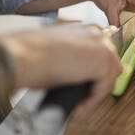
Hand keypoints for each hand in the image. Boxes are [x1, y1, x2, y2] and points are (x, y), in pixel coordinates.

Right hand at [0, 24, 121, 109]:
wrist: (23, 55)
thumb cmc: (30, 53)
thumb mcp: (56, 50)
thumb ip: (73, 58)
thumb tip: (74, 74)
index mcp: (86, 29)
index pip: (102, 51)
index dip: (96, 69)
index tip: (88, 84)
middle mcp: (97, 35)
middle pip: (110, 63)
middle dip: (101, 79)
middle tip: (87, 94)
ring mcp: (104, 47)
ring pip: (111, 76)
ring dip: (98, 90)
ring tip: (82, 101)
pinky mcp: (105, 63)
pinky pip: (105, 87)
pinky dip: (94, 99)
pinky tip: (81, 105)